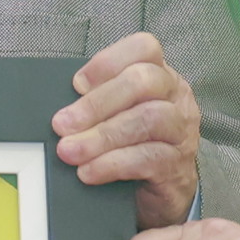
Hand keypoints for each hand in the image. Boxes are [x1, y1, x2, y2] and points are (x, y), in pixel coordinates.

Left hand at [56, 32, 201, 230]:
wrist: (157, 191)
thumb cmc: (130, 144)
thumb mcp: (114, 114)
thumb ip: (94, 101)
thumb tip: (58, 109)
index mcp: (160, 75)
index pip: (145, 48)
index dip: (107, 62)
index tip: (76, 85)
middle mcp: (176, 97)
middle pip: (143, 81)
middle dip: (96, 103)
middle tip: (62, 124)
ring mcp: (181, 131)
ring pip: (147, 119)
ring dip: (101, 136)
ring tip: (69, 151)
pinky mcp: (176, 165)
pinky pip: (147, 158)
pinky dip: (112, 164)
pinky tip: (88, 172)